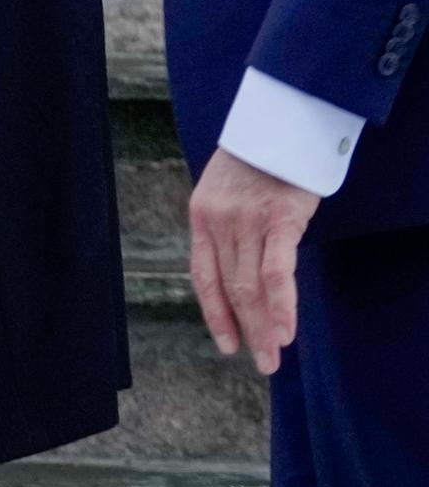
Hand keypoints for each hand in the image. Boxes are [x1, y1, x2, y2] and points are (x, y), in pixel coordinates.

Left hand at [188, 148, 322, 374]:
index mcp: (201, 217)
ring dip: (264, 327)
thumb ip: (227, 227)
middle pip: (231, 289)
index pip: (204, 277)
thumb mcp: (225, 191)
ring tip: (273, 357)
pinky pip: (278, 271)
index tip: (227, 343)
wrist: (277, 123)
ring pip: (251, 286)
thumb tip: (239, 268)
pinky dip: (281, 305)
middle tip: (262, 363)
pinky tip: (285, 330)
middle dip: (246, 330)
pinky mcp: (280, 220)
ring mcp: (248, 222)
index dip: (215, 314)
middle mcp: (219, 223)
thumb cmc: (256, 161)